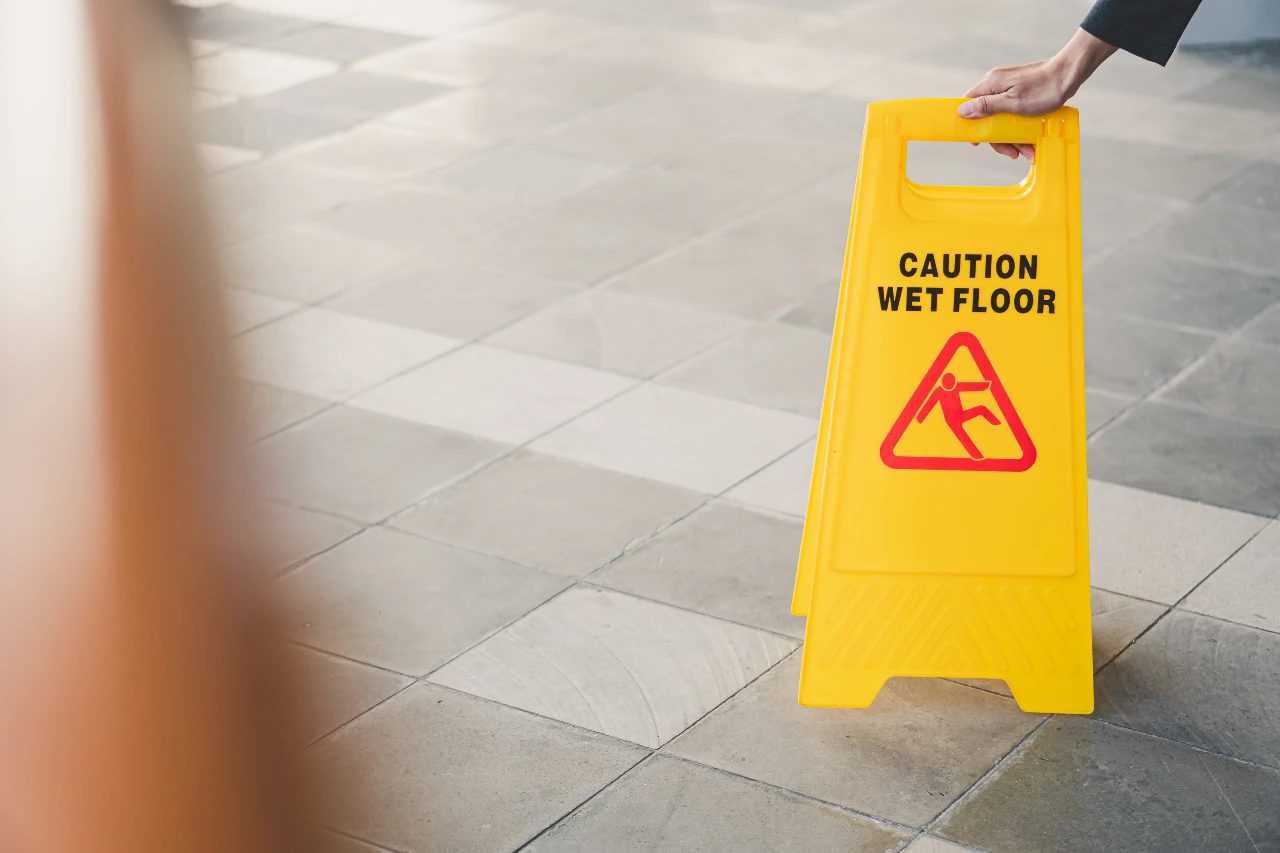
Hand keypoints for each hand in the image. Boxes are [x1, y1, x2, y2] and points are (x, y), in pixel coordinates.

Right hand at [959, 28, 1116, 161]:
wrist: (1069, 74)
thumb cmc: (1043, 89)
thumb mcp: (1012, 103)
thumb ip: (986, 107)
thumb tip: (962, 111)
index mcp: (990, 84)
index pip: (968, 104)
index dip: (969, 124)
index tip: (977, 141)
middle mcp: (996, 85)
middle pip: (986, 117)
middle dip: (999, 138)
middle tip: (1012, 153)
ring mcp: (1009, 89)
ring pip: (1002, 119)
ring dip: (1013, 138)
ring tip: (1028, 151)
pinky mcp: (1020, 93)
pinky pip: (1013, 115)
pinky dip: (1020, 129)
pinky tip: (1031, 141)